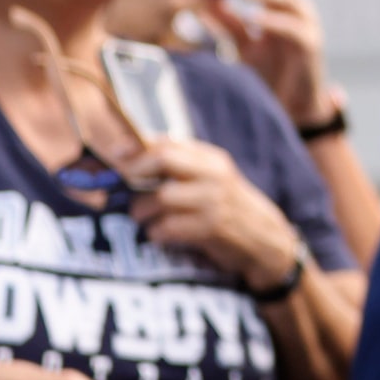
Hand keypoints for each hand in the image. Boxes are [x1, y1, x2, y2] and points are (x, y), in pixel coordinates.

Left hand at [127, 138, 304, 292]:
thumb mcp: (210, 179)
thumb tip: (130, 155)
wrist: (263, 238)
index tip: (116, 155)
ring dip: (142, 211)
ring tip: (144, 218)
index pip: (169, 141)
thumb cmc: (226, 207)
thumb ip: (179, 165)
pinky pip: (166, 227)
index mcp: (211, 159)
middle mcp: (214, 175)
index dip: (137, 147)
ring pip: (160, 197)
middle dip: (135, 174)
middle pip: (163, 160)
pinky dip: (156, 233)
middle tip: (123, 190)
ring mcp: (214, 201)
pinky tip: (161, 234)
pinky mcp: (211, 228)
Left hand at [194, 0, 337, 129]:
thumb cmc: (267, 74)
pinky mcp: (311, 45)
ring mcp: (307, 25)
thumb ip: (226, 21)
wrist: (291, 108)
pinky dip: (274, 20)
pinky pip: (292, 27)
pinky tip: (256, 17)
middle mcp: (295, 9)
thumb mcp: (242, 43)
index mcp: (278, 6)